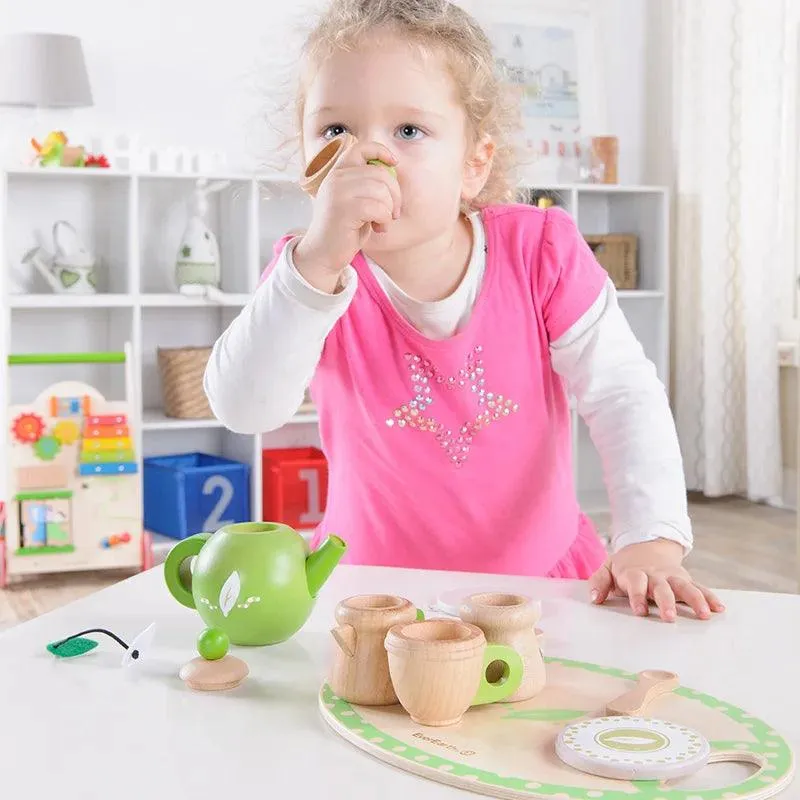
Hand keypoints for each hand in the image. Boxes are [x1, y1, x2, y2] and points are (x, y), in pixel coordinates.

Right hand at [294, 138, 400, 292]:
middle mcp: (336, 178)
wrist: (323, 253)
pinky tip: (378, 228)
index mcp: (338, 172)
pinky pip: (378, 208)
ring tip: (382, 223)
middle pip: (380, 174)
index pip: (362, 147)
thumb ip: (368, 184)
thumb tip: (393, 171)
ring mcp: (338, 192)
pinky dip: (384, 220)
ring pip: (381, 191)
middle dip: (395, 195)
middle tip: (393, 213)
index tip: (394, 163)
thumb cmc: (344, 229)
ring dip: (389, 210)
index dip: (381, 151)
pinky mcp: (344, 209)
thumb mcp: (355, 201)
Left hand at [588, 539, 725, 621]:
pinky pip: (699, 587)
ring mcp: (672, 577)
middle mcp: (656, 575)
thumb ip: (599, 582)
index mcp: (636, 573)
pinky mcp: (685, 579)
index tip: (639, 612)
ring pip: (685, 586)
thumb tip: (595, 599)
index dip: (637, 596)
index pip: (636, 583)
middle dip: (666, 602)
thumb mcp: (607, 568)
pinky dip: (709, 596)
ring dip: (695, 600)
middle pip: (662, 587)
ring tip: (704, 615)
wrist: (646, 544)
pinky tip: (719, 608)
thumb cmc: (625, 565)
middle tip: (669, 618)